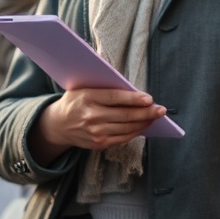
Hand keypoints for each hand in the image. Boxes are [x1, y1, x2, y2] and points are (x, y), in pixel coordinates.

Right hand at [28, 88, 166, 164]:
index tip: (149, 98)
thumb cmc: (75, 101)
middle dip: (146, 112)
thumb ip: (101, 80)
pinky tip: (143, 126)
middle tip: (161, 109)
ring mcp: (95, 132)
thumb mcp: (82, 85)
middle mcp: (91, 116)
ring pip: (126, 128)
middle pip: (124, 115)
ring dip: (144, 122)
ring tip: (156, 116)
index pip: (114, 98)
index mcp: (87, 97)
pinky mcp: (99, 144)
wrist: (58, 125)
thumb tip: (120, 74)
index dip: (133, 98)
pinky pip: (122, 138)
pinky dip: (135, 132)